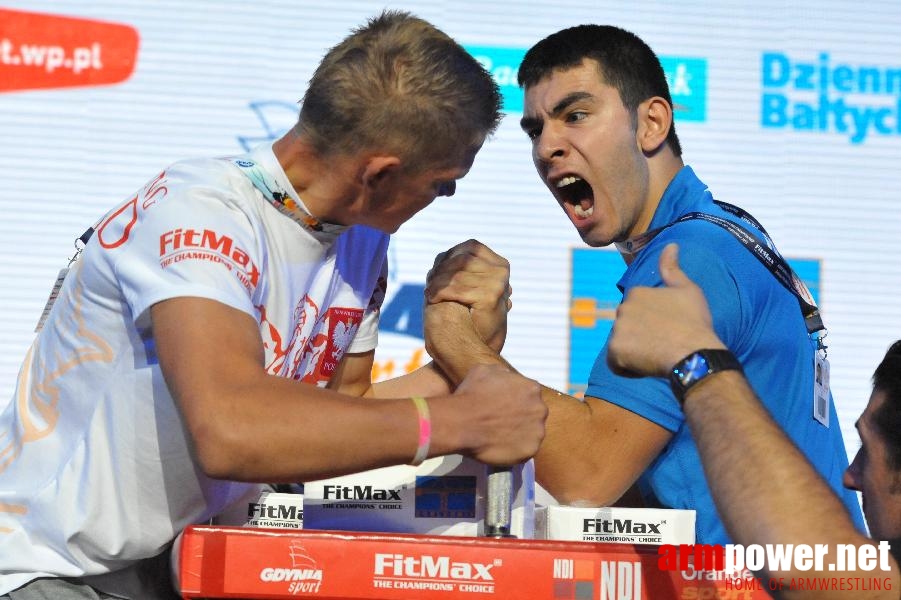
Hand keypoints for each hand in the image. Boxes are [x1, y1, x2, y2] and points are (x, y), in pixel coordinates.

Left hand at [425, 239, 510, 351]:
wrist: (474, 349)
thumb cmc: (468, 317)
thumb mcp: (467, 287)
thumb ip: (460, 270)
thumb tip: (442, 255)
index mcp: (500, 265)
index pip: (471, 246)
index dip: (450, 255)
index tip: (435, 268)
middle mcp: (502, 271)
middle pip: (463, 258)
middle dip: (442, 269)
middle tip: (429, 281)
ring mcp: (498, 283)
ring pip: (457, 274)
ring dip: (437, 282)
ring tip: (429, 292)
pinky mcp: (490, 296)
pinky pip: (456, 289)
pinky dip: (440, 293)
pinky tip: (432, 299)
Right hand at [451, 364, 545, 465]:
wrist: (461, 422)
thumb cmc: (471, 395)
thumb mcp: (485, 370)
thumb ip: (503, 373)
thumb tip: (506, 377)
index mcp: (532, 388)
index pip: (529, 394)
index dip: (515, 400)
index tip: (503, 406)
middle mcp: (540, 408)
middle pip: (534, 413)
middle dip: (521, 416)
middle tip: (502, 421)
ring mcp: (537, 431)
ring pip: (532, 432)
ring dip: (520, 433)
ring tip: (500, 435)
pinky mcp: (530, 450)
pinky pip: (526, 449)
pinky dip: (515, 448)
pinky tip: (501, 445)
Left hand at [607, 243, 725, 377]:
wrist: (695, 354)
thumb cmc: (695, 323)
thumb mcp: (688, 290)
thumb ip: (672, 268)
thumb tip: (670, 244)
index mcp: (636, 292)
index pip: (637, 312)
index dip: (653, 324)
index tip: (670, 329)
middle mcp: (622, 308)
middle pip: (628, 328)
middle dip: (642, 337)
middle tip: (665, 343)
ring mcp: (617, 330)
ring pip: (622, 345)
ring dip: (635, 353)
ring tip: (658, 355)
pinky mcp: (614, 351)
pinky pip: (616, 363)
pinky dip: (628, 368)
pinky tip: (648, 366)